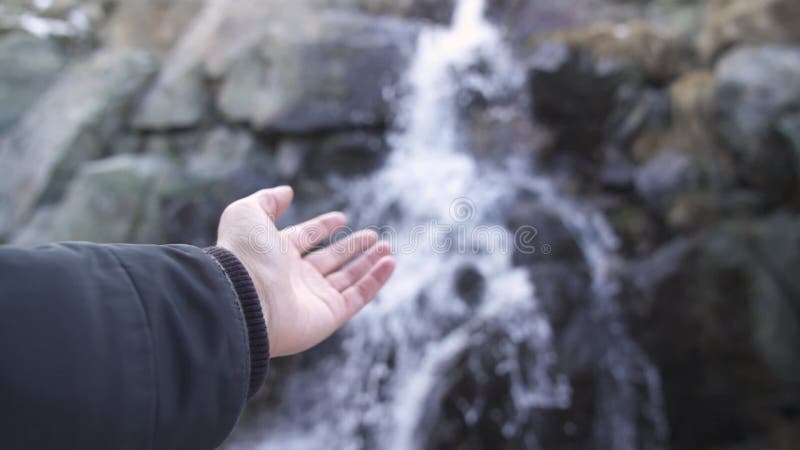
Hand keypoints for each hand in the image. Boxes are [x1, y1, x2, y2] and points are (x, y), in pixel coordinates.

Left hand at [216, 186, 394, 356]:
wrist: (243, 299)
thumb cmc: (243, 255)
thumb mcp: (247, 214)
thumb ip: (267, 200)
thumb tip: (287, 192)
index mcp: (275, 255)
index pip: (304, 239)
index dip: (322, 227)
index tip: (341, 218)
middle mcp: (294, 278)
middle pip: (330, 260)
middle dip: (352, 247)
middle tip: (374, 235)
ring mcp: (312, 298)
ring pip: (348, 279)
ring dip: (369, 262)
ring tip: (387, 247)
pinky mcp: (329, 316)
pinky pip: (358, 297)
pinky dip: (376, 281)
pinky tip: (390, 263)